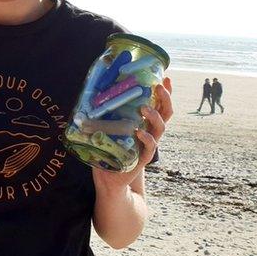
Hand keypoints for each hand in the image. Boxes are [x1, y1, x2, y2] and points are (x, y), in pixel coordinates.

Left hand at [93, 77, 172, 191]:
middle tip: (159, 87)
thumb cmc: (108, 149)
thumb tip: (90, 92)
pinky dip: (146, 138)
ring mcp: (148, 145)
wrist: (110, 178)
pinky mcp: (142, 158)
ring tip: (145, 108)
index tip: (167, 77)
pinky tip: (140, 131)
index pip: (159, 105)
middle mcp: (150, 131)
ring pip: (160, 128)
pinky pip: (149, 147)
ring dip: (154, 116)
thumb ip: (105, 113)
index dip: (165, 92)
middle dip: (165, 99)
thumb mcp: (107, 127)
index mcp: (144, 122)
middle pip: (166, 113)